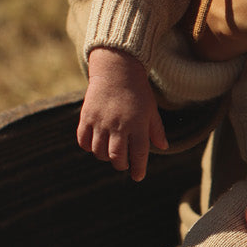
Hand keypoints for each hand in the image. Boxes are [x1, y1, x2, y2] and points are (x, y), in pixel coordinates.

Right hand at [77, 48, 167, 181]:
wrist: (116, 70)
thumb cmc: (138, 92)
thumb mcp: (152, 110)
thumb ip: (156, 130)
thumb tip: (164, 147)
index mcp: (137, 124)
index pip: (139, 154)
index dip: (138, 168)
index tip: (138, 176)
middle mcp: (118, 125)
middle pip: (116, 157)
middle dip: (121, 165)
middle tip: (124, 163)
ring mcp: (100, 121)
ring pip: (99, 152)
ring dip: (105, 157)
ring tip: (111, 152)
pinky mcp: (86, 117)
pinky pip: (83, 141)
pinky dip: (88, 147)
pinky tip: (95, 144)